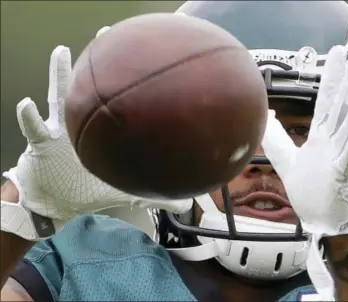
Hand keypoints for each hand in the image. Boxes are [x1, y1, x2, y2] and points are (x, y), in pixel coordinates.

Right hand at [3, 27, 190, 221]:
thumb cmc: (90, 192)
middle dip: (96, 65)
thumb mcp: (126, 193)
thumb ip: (156, 199)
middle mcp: (83, 124)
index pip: (116, 102)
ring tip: (62, 53)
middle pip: (89, 89)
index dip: (126, 80)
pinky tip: (27, 105)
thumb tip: (188, 207)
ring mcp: (59, 131)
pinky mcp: (40, 144)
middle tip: (106, 35)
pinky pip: (33, 129)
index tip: (142, 55)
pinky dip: (29, 117)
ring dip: (58, 76)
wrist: (60, 204)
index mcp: (103, 132)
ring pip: (59, 98)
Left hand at [261, 46, 347, 299]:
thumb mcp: (287, 160)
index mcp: (320, 137)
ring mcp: (339, 160)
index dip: (330, 78)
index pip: (326, 102)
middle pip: (341, 108)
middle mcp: (332, 143)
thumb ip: (276, 138)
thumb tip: (267, 116)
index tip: (336, 55)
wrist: (321, 221)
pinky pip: (347, 164)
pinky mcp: (342, 179)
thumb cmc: (310, 190)